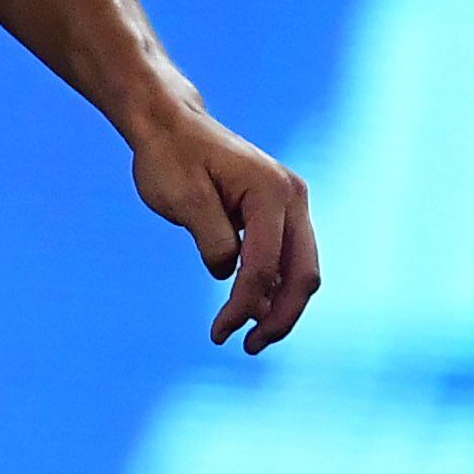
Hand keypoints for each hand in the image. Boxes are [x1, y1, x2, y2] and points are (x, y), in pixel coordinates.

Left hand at [135, 102, 317, 351]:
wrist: (170, 125)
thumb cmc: (170, 157)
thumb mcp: (183, 199)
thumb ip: (212, 238)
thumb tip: (229, 273)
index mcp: (271, 192)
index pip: (265, 265)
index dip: (245, 306)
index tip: (218, 333)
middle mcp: (292, 196)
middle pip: (302, 273)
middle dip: (280, 317)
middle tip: (248, 347)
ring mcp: (292, 203)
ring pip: (301, 269)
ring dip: (280, 307)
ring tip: (249, 338)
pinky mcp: (280, 212)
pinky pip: (287, 258)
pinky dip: (274, 287)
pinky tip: (252, 310)